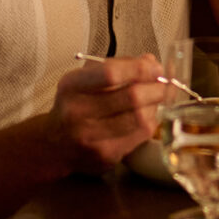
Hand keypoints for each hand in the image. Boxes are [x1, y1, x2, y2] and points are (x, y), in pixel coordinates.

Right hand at [44, 54, 165, 172]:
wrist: (54, 145)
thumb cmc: (74, 105)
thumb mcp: (85, 79)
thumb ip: (117, 66)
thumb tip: (150, 62)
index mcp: (72, 86)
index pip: (110, 73)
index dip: (139, 68)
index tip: (155, 67)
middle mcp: (78, 113)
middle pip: (131, 97)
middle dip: (156, 88)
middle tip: (164, 83)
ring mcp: (92, 137)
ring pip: (140, 118)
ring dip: (156, 105)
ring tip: (158, 98)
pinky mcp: (106, 156)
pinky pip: (140, 136)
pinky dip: (150, 122)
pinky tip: (148, 115)